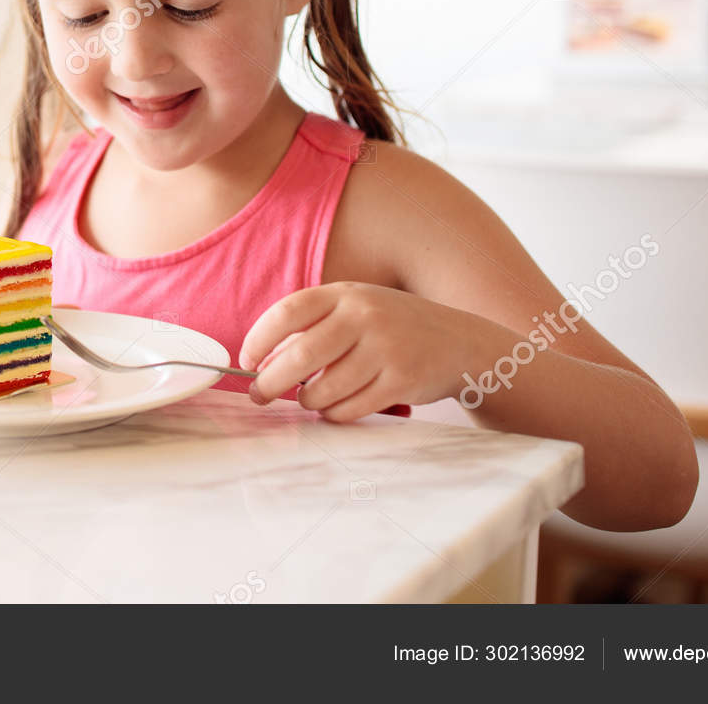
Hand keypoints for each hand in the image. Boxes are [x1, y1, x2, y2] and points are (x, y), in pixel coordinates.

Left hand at [239, 282, 502, 422]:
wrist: (459, 342)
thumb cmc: (394, 327)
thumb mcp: (357, 307)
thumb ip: (316, 324)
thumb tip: (265, 359)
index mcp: (346, 294)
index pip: (288, 312)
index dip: (259, 339)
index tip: (247, 361)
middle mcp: (364, 316)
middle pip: (300, 355)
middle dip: (270, 382)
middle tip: (259, 394)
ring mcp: (384, 348)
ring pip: (323, 389)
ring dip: (307, 401)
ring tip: (308, 399)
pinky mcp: (400, 381)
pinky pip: (349, 408)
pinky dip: (334, 414)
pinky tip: (336, 408)